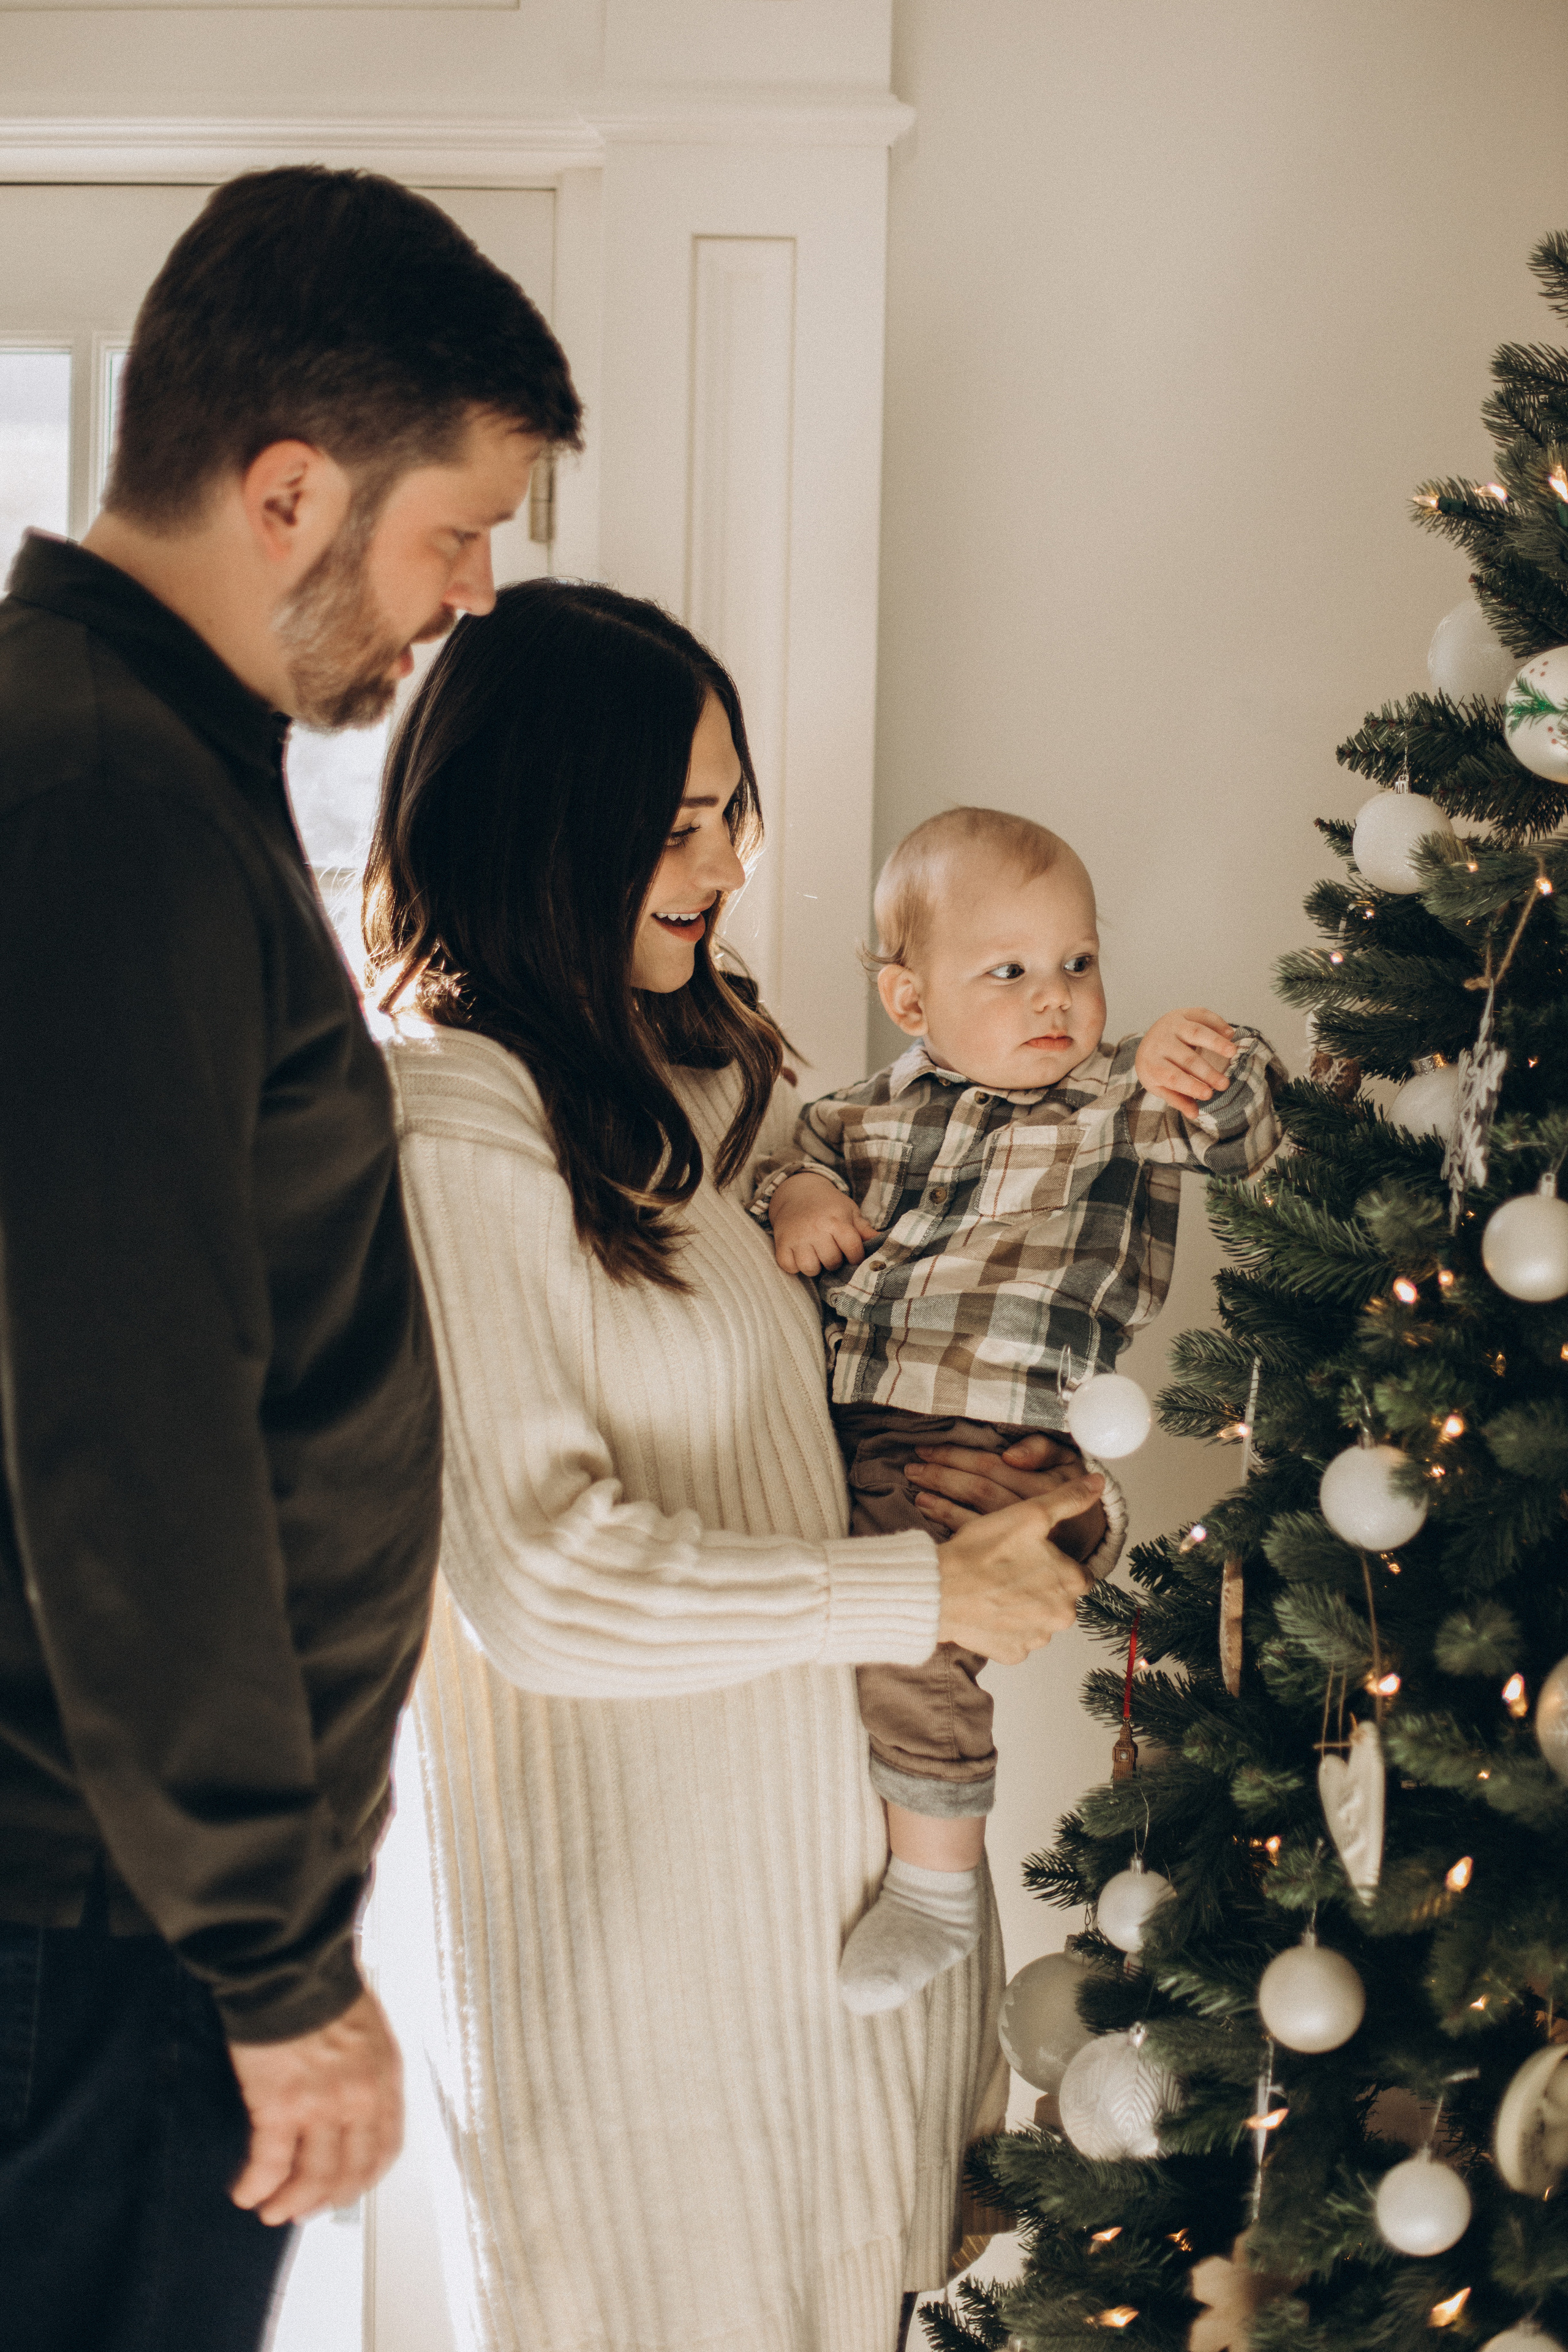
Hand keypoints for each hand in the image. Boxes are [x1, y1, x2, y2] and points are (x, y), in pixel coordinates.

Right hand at [228, 1987, 403, 2225]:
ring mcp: (322, 2106)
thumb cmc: (321, 1987)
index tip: (344, 2189)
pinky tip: (245, 2191)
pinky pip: (270, 2163)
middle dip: (325, 2199)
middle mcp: (360, 2098)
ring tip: (271, 2210)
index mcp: (383, 2078)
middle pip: (349, 2173)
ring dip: (290, 2202)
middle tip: (303, 2209)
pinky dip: (256, 2185)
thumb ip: (363, 2070)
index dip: (362, 2178)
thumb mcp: (365, 2030)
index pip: (384, 2148)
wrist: (289, 1967)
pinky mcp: (281, 2107)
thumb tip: (349, 2103)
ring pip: (313, 2179)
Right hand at [768, 1172, 879, 1276]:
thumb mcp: (849, 1211)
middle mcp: (817, 1228)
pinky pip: (789, 1267)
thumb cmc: (828, 1205)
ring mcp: (797, 1236)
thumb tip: (885, 1244)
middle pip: (832, 1262)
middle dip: (835, 1262)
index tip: (853, 1256)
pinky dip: (795, 1266)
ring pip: (810, 1268)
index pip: (853, 1250)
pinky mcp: (781, 1242)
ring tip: (816, 1256)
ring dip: (815, 1267)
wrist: (797, 1192)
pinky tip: (800, 1255)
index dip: (856, 1258)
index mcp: (837, 1221)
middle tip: (832, 1253)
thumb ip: (864, 1230)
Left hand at [906, 1432, 1108, 1558]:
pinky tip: (928, 1509)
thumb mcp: (1068, 1465)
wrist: (1083, 1545)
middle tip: (913, 1465)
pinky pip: (973, 1541)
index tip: (930, 1448)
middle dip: (941, 1475)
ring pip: (970, 1514)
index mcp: (1041, 1490)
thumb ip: (1043, 1450)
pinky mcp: (1008, 1560)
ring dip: (939, 1497)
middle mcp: (1028, 1517)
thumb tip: (1012, 1455)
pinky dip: (946, 1522)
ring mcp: (1018, 1543)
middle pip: (976, 1489)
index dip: (958, 1455)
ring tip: (916, 1484)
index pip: (991, 1467)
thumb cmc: (1070, 1499)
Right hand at [936, 1467, 1103, 1661]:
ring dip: (1024, 1606)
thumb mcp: (1030, 1514)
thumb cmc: (981, 1552)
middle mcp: (1062, 1615)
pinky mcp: (1013, 1653)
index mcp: (1072, 1581)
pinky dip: (1005, 1626)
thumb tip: (1098, 1484)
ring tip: (996, 1588)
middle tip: (1009, 1569)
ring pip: (1038, 1618)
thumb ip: (1068, 1500)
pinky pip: (1016, 1639)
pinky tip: (988, 1608)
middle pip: (1059, 1598)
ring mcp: (1037, 1638)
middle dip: (1041, 1586)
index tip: (1031, 1555)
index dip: (1055, 1562)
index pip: (1078, 1573)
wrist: (939, 1589)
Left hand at [1135, 1008, 1235, 1116]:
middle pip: (1186, 1058)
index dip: (1191, 1086)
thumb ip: (1178, 1099)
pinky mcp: (1181, 1013)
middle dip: (1207, 1072)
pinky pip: (1201, 1015)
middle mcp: (1158, 1042)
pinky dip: (1217, 1023)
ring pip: (1195, 1032)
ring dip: (1215, 1042)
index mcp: (1150, 1064)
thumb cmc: (1159, 1069)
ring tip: (1232, 1052)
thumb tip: (1194, 1114)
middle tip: (1225, 1084)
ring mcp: (1170, 1025)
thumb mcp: (1161, 1086)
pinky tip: (1230, 1033)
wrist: (1148, 1041)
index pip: (1171, 1077)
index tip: (1209, 1095)